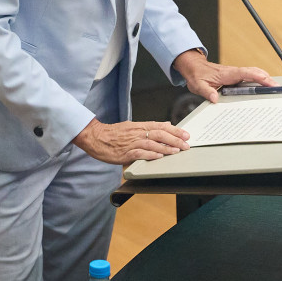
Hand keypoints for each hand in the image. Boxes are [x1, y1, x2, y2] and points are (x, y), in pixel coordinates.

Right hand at [73, 119, 189, 164]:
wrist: (95, 137)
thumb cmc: (113, 133)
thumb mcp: (133, 126)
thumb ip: (149, 126)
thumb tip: (165, 124)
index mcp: (140, 126)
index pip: (161, 126)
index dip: (175, 130)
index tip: (186, 134)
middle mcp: (138, 133)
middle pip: (160, 134)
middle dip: (175, 139)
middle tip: (186, 144)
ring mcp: (131, 142)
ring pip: (152, 143)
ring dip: (165, 147)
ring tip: (176, 151)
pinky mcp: (125, 152)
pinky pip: (140, 153)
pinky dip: (150, 154)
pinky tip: (158, 156)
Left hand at [173, 49, 276, 102]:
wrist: (194, 67)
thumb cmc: (197, 75)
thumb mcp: (198, 85)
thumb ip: (206, 92)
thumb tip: (215, 98)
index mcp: (227, 74)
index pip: (246, 74)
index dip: (258, 77)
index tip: (268, 81)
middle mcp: (234, 72)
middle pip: (254, 72)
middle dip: (267, 78)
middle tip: (278, 87)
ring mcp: (236, 73)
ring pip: (254, 73)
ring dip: (265, 78)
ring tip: (275, 87)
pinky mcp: (236, 75)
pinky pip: (250, 75)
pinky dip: (260, 78)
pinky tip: (264, 84)